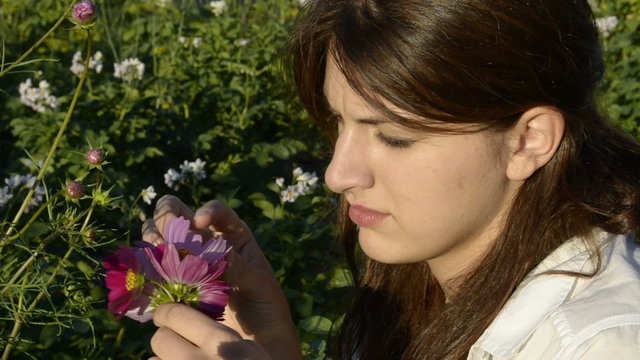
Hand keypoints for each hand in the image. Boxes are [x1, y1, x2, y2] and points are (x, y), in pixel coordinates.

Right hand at [143, 195, 301, 358]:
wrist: (256, 339)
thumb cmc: (265, 307)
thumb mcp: (260, 287)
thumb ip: (242, 271)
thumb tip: (222, 255)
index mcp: (232, 236)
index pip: (216, 211)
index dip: (206, 211)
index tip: (199, 222)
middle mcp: (205, 242)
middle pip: (176, 213)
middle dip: (168, 218)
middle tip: (169, 239)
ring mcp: (184, 261)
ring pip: (157, 235)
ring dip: (153, 241)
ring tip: (161, 261)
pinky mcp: (170, 282)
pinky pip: (149, 268)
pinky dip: (144, 268)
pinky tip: (149, 278)